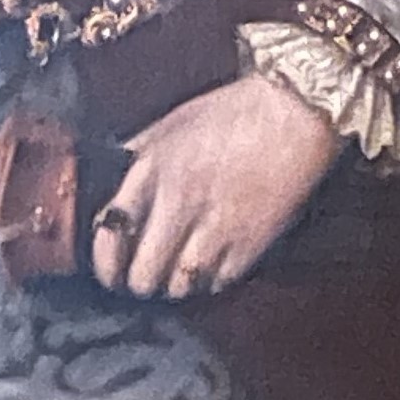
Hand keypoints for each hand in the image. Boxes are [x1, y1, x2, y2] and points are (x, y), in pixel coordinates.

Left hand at [90, 72, 339, 300]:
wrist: (293, 113)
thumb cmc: (231, 113)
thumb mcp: (169, 126)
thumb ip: (135, 157)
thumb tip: (109, 186)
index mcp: (151, 170)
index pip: (109, 234)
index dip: (106, 261)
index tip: (112, 268)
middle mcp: (178, 202)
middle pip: (142, 275)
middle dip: (140, 281)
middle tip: (146, 276)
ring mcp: (215, 226)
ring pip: (179, 287)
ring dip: (176, 284)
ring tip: (180, 270)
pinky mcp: (250, 243)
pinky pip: (218, 284)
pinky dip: (212, 280)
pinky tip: (213, 261)